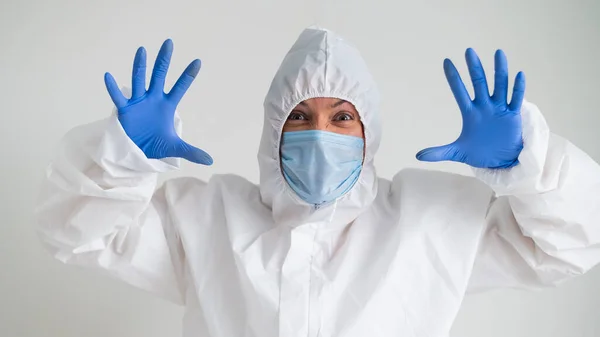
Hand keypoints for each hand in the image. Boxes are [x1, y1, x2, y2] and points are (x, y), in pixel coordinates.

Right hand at [104, 39, 212, 164]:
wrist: (139, 153)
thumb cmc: (157, 145)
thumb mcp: (176, 148)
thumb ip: (191, 152)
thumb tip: (210, 161)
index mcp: (167, 105)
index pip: (180, 87)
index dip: (188, 76)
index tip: (198, 61)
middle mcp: (153, 99)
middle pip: (159, 75)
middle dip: (164, 61)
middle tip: (169, 43)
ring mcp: (138, 102)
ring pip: (139, 80)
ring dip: (140, 66)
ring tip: (142, 50)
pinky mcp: (125, 111)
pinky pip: (118, 98)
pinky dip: (113, 88)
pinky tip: (109, 76)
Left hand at [416, 48, 524, 168]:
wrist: (499, 161)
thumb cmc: (478, 153)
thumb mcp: (457, 153)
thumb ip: (439, 152)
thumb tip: (418, 156)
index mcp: (470, 113)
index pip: (459, 91)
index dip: (453, 77)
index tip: (446, 61)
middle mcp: (485, 106)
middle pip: (479, 83)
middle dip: (474, 68)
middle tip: (469, 51)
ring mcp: (499, 109)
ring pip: (500, 85)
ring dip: (499, 70)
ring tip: (498, 53)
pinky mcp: (513, 115)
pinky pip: (516, 99)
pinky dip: (518, 88)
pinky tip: (519, 75)